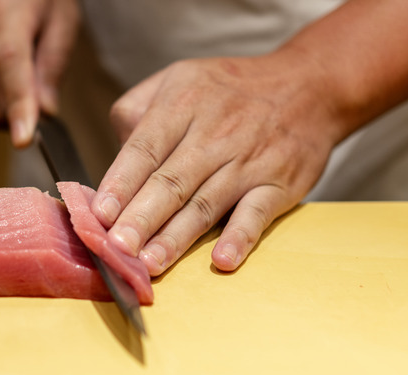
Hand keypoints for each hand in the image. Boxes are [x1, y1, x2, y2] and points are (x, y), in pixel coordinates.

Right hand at [0, 0, 79, 146]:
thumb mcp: (62, 16)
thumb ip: (54, 63)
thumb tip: (46, 113)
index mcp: (6, 17)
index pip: (11, 66)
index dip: (19, 105)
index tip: (24, 139)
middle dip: (20, 114)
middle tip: (40, 91)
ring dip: (5, 100)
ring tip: (14, 62)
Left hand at [92, 53, 342, 275]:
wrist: (309, 85)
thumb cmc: (229, 90)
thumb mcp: (177, 79)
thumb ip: (137, 112)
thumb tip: (113, 159)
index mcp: (182, 104)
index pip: (144, 149)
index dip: (120, 183)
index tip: (99, 214)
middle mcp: (214, 133)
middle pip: (170, 182)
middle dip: (140, 219)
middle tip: (116, 249)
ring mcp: (249, 160)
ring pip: (205, 204)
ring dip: (176, 237)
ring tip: (150, 264)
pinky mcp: (279, 183)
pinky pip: (257, 212)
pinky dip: (240, 237)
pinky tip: (221, 261)